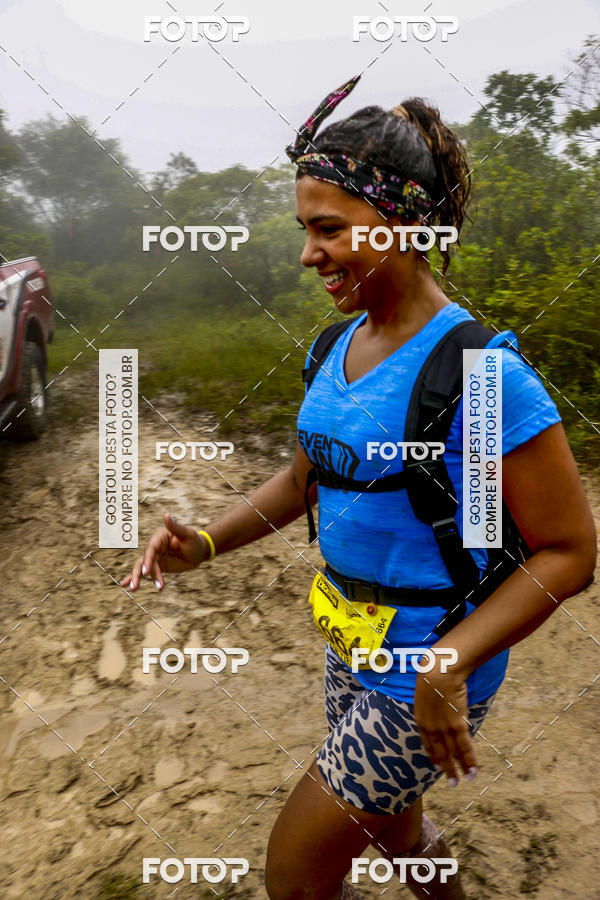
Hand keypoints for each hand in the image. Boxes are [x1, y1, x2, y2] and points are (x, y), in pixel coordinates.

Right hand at [119, 512, 209, 591]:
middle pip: (144, 559)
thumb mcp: (188, 534)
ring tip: (133, 589)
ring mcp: (154, 556)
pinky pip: (145, 572)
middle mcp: (154, 546)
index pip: (151, 548)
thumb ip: (175, 527)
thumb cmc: (194, 541)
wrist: (199, 552)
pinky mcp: (156, 565)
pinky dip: (136, 578)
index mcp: (160, 536)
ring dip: (137, 578)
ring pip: (142, 567)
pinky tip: (127, 585)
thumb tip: (166, 515)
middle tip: (136, 586)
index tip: (146, 572)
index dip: (147, 560)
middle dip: (140, 572)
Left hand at [413, 665, 477, 784]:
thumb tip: (437, 697)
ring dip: (460, 770)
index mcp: (421, 719)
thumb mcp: (425, 690)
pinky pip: (465, 747)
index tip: (438, 765)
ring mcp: (443, 728)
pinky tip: (474, 771)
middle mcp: (431, 728)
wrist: (439, 671)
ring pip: (453, 754)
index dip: (434, 756)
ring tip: (465, 780)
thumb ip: (430, 699)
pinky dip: (470, 761)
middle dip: (446, 769)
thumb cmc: (432, 673)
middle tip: (452, 782)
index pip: (427, 743)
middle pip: (440, 753)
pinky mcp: (457, 725)